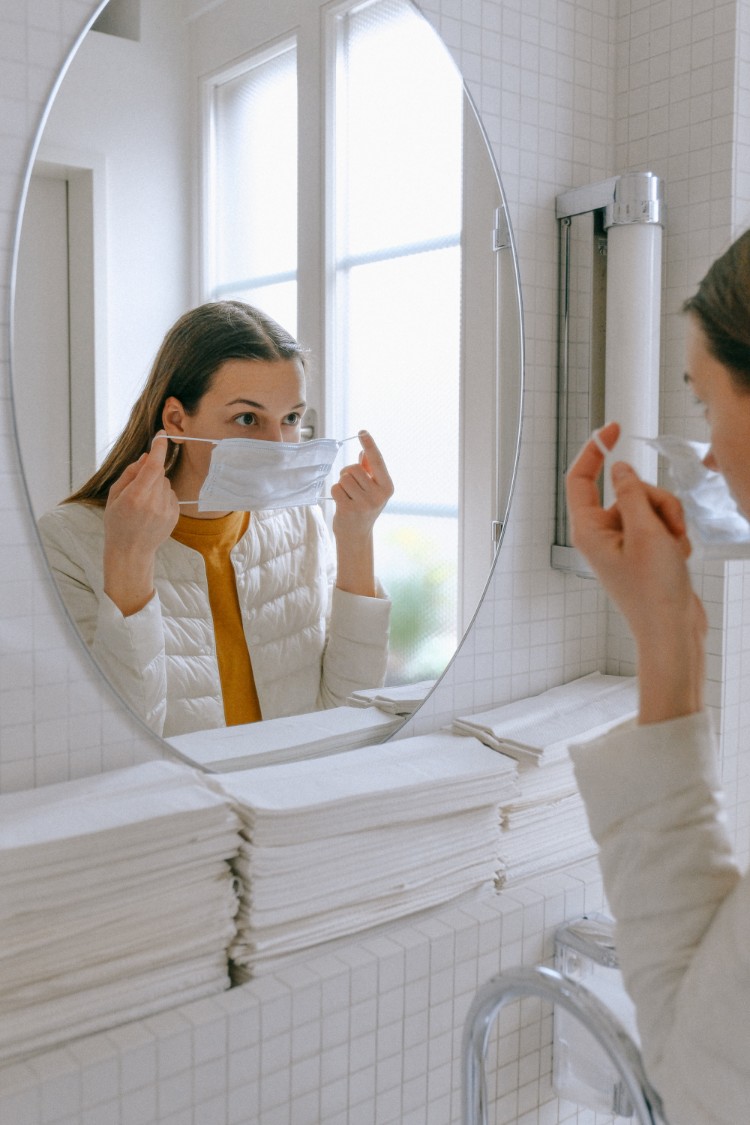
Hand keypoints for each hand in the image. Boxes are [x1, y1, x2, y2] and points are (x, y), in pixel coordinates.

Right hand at [103, 432, 179, 615]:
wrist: (131, 551)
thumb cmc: (118, 522)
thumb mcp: (114, 496)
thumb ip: (130, 473)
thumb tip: (147, 456)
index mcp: (135, 496)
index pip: (152, 466)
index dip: (158, 448)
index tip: (162, 435)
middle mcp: (153, 503)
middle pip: (159, 473)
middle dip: (149, 475)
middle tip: (136, 492)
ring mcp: (166, 510)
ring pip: (166, 484)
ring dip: (156, 487)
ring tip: (143, 505)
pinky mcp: (175, 516)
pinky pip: (171, 495)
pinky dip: (162, 498)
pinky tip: (152, 512)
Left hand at [331, 430, 393, 596]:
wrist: (356, 535)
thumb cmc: (364, 507)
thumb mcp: (372, 488)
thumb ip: (370, 470)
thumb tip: (363, 451)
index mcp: (387, 487)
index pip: (377, 461)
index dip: (369, 445)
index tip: (362, 431)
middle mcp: (379, 495)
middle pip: (354, 468)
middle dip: (348, 473)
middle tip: (351, 485)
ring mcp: (364, 503)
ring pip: (344, 477)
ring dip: (342, 483)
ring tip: (347, 495)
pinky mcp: (349, 510)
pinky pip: (336, 488)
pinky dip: (336, 492)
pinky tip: (342, 502)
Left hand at [566, 421, 706, 722]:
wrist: (673, 631)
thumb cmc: (655, 589)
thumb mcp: (646, 532)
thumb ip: (633, 493)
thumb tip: (617, 467)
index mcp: (588, 530)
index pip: (580, 478)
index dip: (594, 450)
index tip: (613, 428)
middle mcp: (601, 534)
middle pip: (627, 489)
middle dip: (656, 499)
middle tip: (668, 527)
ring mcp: (623, 543)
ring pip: (650, 505)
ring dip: (669, 519)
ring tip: (676, 546)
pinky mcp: (643, 551)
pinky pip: (660, 523)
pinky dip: (674, 534)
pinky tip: (679, 556)